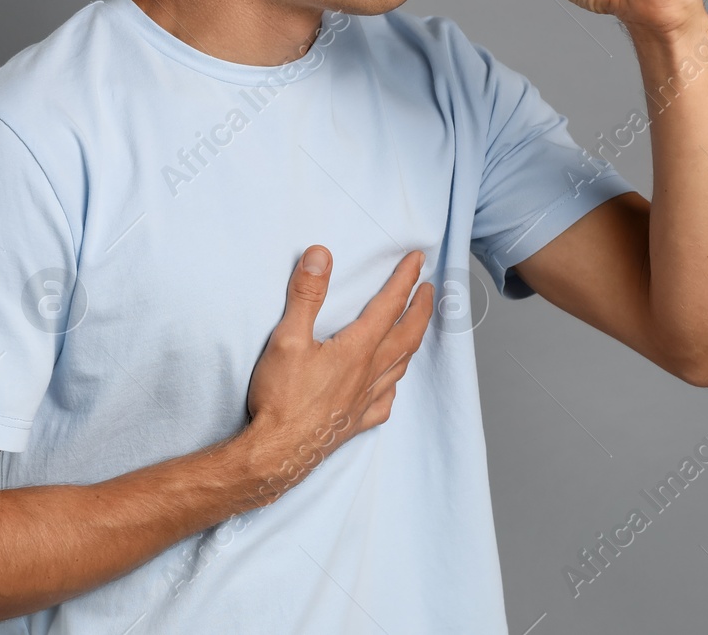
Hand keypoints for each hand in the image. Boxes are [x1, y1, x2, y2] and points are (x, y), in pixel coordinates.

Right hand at [242, 246, 432, 504]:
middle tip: (430, 289)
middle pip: (407, 335)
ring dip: (413, 341)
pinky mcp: (355, 422)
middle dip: (421, 308)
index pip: (390, 305)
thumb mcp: (287, 338)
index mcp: (357, 349)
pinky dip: (393, 385)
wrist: (278, 453)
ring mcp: (365, 400)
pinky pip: (384, 401)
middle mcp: (369, 373)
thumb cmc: (281, 398)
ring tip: (415, 329)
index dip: (405, 279)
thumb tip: (320, 255)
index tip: (418, 260)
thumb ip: (306, 295)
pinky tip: (389, 385)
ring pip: (401, 366)